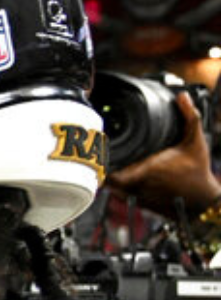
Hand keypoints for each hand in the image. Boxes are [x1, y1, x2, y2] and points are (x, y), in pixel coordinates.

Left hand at [105, 91, 220, 217]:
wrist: (201, 200)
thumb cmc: (197, 171)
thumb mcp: (195, 141)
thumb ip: (189, 117)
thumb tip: (182, 97)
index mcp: (147, 169)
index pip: (110, 172)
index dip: (101, 162)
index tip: (99, 150)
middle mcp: (138, 184)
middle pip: (105, 178)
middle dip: (101, 165)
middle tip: (99, 152)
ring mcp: (136, 196)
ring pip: (110, 187)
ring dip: (108, 175)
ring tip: (107, 160)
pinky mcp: (138, 203)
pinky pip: (119, 193)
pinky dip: (117, 185)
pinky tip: (120, 172)